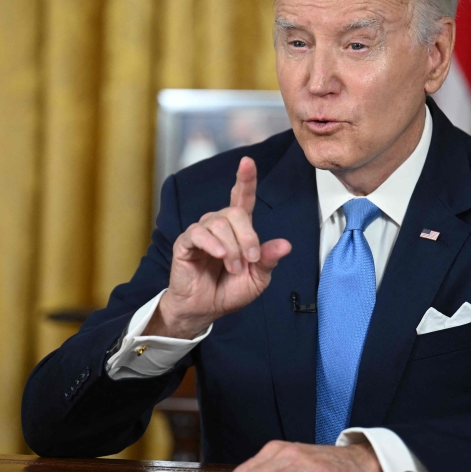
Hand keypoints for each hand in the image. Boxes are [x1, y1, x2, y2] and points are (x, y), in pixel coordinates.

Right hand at [145, 157, 291, 339]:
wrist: (205, 309)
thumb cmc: (229, 291)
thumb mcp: (257, 279)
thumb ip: (268, 260)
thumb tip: (285, 244)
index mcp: (238, 229)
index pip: (241, 198)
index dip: (245, 179)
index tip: (247, 162)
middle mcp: (219, 225)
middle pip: (235, 212)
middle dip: (248, 237)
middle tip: (250, 260)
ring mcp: (201, 232)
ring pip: (219, 223)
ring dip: (231, 248)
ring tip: (233, 267)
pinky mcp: (185, 243)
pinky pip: (199, 233)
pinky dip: (213, 244)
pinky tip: (218, 256)